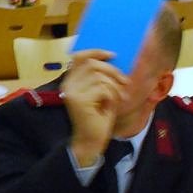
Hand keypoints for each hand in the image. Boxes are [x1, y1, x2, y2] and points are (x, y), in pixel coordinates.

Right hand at [62, 50, 127, 165]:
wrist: (92, 140)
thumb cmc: (98, 116)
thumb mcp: (100, 92)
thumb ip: (100, 76)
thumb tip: (113, 57)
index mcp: (70, 81)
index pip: (79, 57)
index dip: (96, 52)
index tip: (113, 55)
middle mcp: (67, 85)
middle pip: (92, 64)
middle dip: (113, 71)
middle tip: (125, 82)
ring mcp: (72, 93)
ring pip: (100, 77)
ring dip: (114, 86)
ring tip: (120, 97)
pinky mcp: (79, 101)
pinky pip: (103, 89)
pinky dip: (112, 95)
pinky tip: (111, 105)